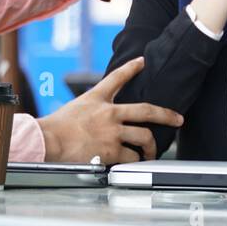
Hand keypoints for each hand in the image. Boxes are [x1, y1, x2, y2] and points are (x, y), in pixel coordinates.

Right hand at [38, 57, 183, 163]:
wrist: (48, 140)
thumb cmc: (55, 127)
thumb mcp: (74, 108)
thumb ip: (90, 110)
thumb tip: (96, 119)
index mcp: (97, 98)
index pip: (117, 77)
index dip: (132, 67)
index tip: (142, 61)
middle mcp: (109, 112)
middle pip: (146, 110)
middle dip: (166, 115)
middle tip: (178, 119)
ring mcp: (112, 131)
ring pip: (144, 137)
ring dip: (150, 147)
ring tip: (151, 153)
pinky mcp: (111, 150)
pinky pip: (132, 157)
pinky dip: (135, 162)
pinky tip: (136, 164)